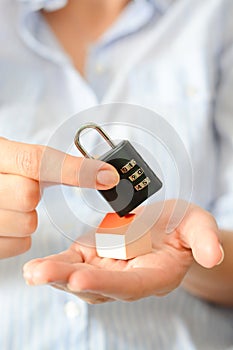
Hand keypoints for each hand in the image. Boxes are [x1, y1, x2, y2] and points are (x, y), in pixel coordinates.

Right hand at [0, 137, 118, 257]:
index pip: (36, 161)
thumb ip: (41, 161)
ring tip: (6, 204)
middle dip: (31, 195)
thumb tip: (100, 173)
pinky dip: (17, 236)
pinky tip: (4, 221)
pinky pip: (18, 245)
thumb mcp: (5, 154)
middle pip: (28, 197)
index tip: (108, 176)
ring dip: (25, 217)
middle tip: (20, 188)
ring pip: (26, 224)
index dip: (76, 170)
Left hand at [23, 200, 223, 303]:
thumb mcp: (198, 225)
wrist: (166, 227)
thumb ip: (204, 239)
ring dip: (55, 274)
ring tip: (32, 271)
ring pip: (79, 276)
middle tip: (40, 274)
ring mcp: (107, 268)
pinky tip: (35, 266)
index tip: (81, 279)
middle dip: (68, 280)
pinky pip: (72, 262)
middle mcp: (126, 278)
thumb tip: (213, 254)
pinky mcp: (93, 255)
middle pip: (96, 285)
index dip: (107, 284)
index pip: (129, 285)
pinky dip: (55, 264)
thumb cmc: (182, 227)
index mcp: (153, 275)